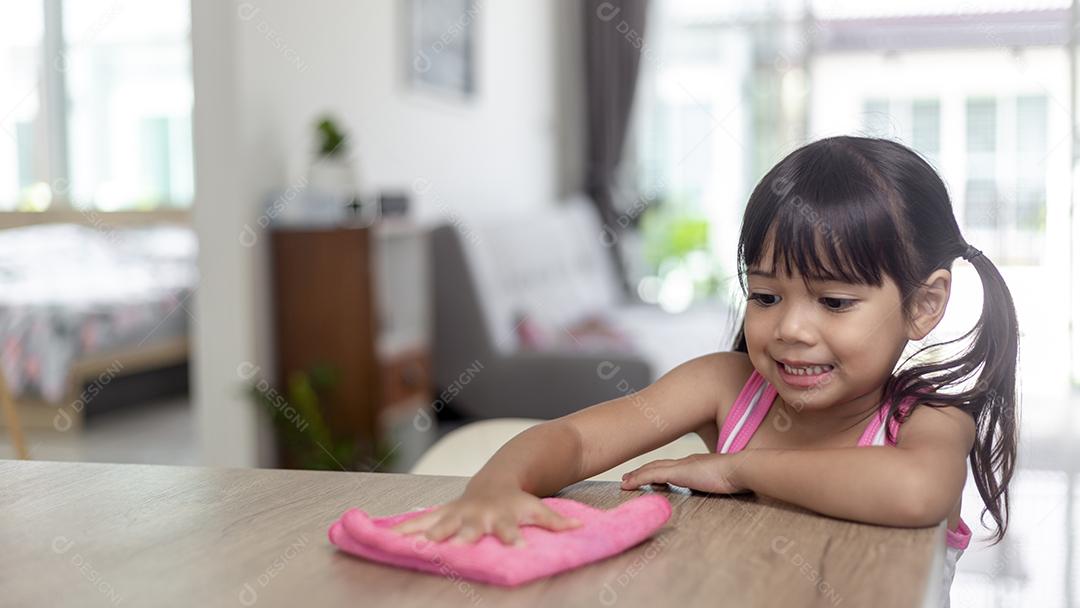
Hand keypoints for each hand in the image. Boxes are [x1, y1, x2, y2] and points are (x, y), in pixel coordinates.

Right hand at [388, 487, 581, 546]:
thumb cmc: (518, 501)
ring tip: (411, 546)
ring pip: (438, 525)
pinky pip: (418, 523)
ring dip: (425, 536)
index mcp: (501, 517)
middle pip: (468, 529)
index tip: (516, 549)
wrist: (496, 480)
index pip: (507, 530)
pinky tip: (383, 536)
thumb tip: (579, 529)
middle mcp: (476, 516)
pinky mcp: (441, 514)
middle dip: (460, 539)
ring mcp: (457, 514)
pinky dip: (402, 530)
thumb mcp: (538, 508)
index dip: (511, 539)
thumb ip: (556, 521)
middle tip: (453, 549)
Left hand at [619, 452, 750, 494]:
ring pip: (651, 469)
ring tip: (624, 482)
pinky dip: (638, 479)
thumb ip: (720, 484)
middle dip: (643, 471)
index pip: (673, 467)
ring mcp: (681, 466)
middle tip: (629, 477)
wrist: (741, 469)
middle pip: (658, 465)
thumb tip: (723, 490)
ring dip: (636, 475)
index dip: (659, 470)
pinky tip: (628, 485)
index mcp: (696, 464)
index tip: (649, 476)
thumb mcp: (726, 481)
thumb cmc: (739, 476)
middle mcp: (686, 462)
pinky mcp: (677, 472)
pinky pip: (651, 475)